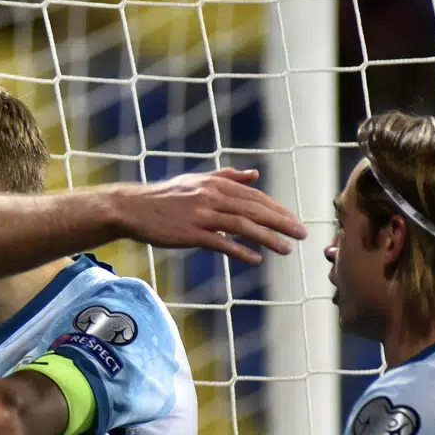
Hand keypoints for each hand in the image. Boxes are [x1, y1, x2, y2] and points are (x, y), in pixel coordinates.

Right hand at [113, 168, 306, 264]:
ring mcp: (201, 214)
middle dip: (281, 223)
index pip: (255, 197)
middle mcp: (211, 196)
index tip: (295, 221)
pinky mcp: (190, 233)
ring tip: (286, 249)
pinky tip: (256, 259)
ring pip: (243, 226)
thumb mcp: (197, 181)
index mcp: (215, 184)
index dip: (278, 209)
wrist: (132, 208)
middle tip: (302, 234)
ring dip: (267, 238)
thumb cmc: (164, 197)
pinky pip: (221, 243)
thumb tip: (254, 175)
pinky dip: (240, 251)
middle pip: (254, 210)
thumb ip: (227, 177)